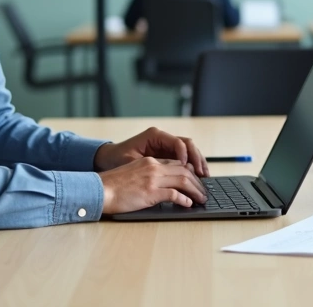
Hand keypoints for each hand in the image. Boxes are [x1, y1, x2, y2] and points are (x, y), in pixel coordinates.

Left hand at [93, 127, 208, 176]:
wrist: (107, 158)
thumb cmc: (117, 159)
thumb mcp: (131, 163)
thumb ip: (151, 167)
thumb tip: (170, 175)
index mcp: (155, 135)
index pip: (178, 142)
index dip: (186, 156)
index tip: (189, 169)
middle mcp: (162, 138)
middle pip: (187, 145)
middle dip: (197, 159)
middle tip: (203, 174)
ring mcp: (166, 145)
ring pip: (189, 150)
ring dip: (197, 162)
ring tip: (204, 176)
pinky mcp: (166, 154)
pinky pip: (184, 158)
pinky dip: (191, 166)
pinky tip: (197, 177)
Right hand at [99, 157, 208, 212]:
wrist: (99, 190)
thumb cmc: (112, 186)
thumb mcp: (132, 174)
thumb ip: (148, 175)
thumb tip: (162, 186)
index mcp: (149, 161)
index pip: (176, 163)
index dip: (190, 172)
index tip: (196, 181)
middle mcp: (153, 167)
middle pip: (184, 171)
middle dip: (197, 182)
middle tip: (204, 192)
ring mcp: (153, 179)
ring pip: (184, 180)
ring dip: (195, 191)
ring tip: (201, 199)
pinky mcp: (151, 192)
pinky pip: (174, 194)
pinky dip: (184, 199)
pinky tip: (188, 204)